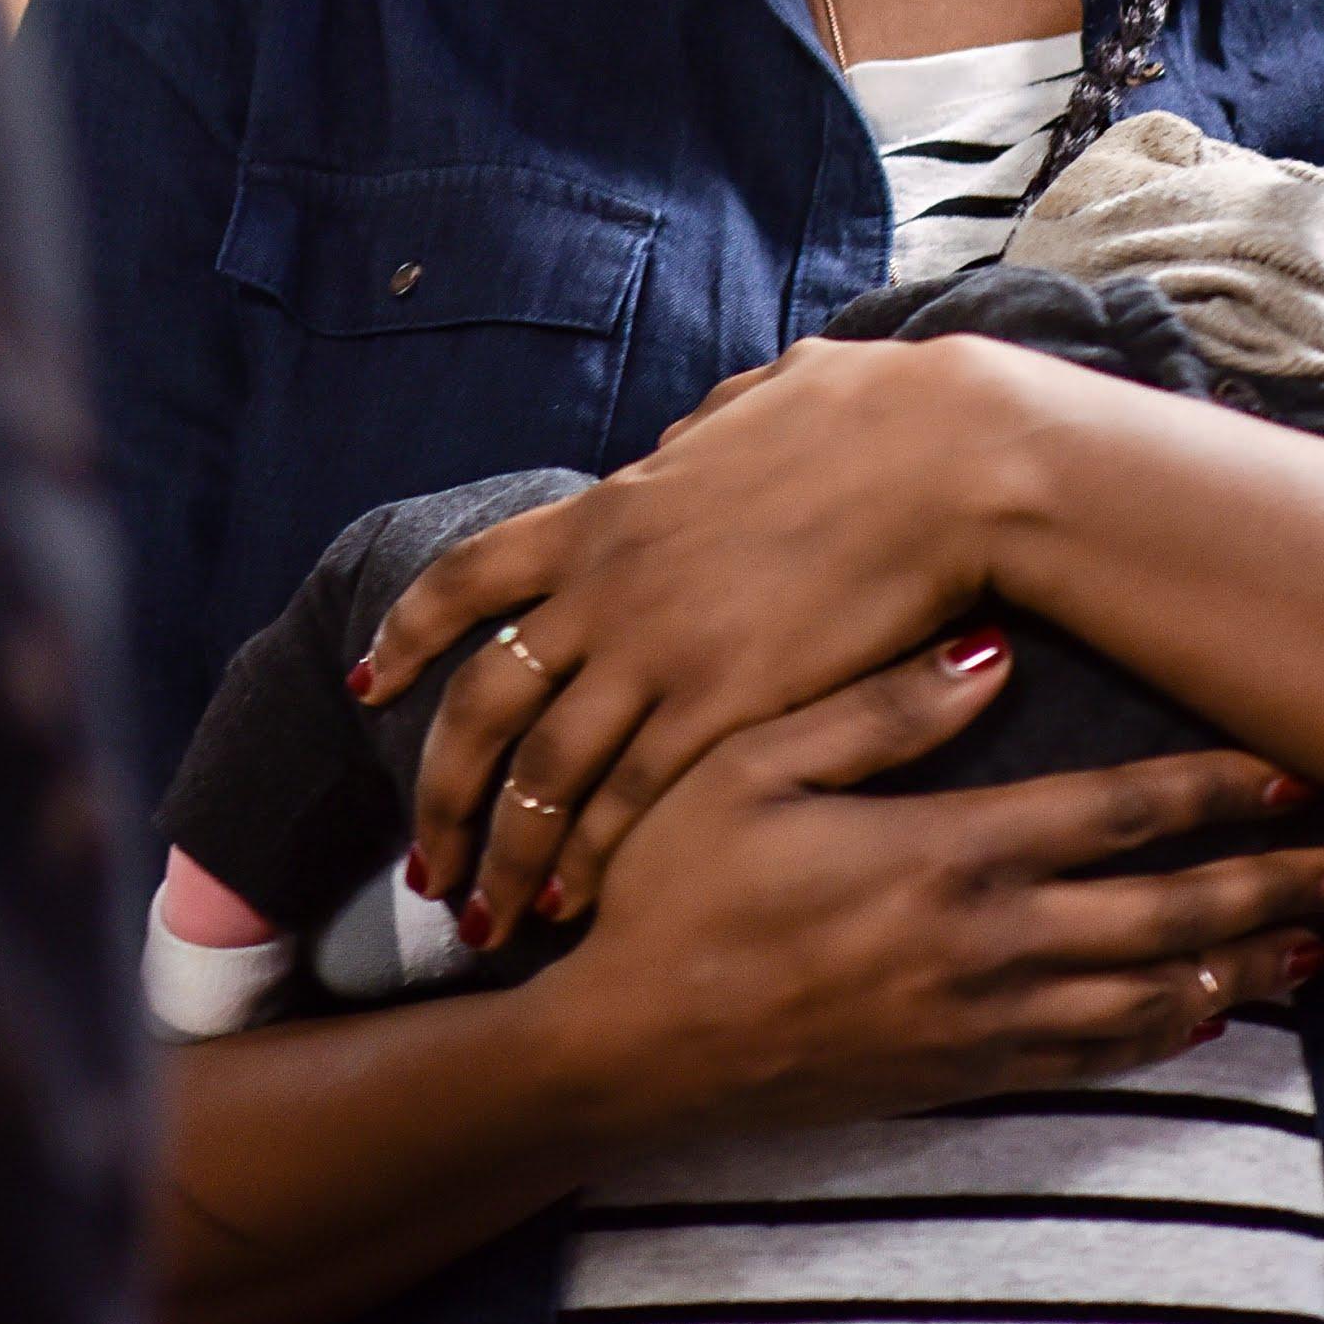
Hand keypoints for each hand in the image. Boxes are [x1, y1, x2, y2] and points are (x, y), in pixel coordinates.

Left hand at [358, 332, 1046, 942]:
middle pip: (483, 705)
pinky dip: (591, 857)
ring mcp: (660, 649)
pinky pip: (629, 799)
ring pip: (542, 774)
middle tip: (424, 862)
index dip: (409, 637)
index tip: (375, 685)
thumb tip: (678, 441)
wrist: (947, 457)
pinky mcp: (724, 704)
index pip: (466, 579)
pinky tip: (576, 902)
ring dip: (506, 855)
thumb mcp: (754, 405)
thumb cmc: (873, 416)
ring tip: (488, 919)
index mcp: (606, 514)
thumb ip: (697, 434)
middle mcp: (608, 587)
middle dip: (442, 794)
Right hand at [522, 628, 1323, 1133]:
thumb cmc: (679, 889)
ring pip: (1149, 998)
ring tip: (1317, 944)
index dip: (1220, 793)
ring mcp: (980, 1024)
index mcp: (949, 852)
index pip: (1120, 816)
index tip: (1298, 773)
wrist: (632, 1046)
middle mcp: (987, 945)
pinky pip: (1094, 1061)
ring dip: (1243, 966)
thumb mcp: (753, 765)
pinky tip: (1210, 1015)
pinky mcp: (960, 1079)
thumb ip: (879, 710)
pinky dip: (1167, 1036)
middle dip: (1270, 887)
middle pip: (1168, 914)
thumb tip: (990, 650)